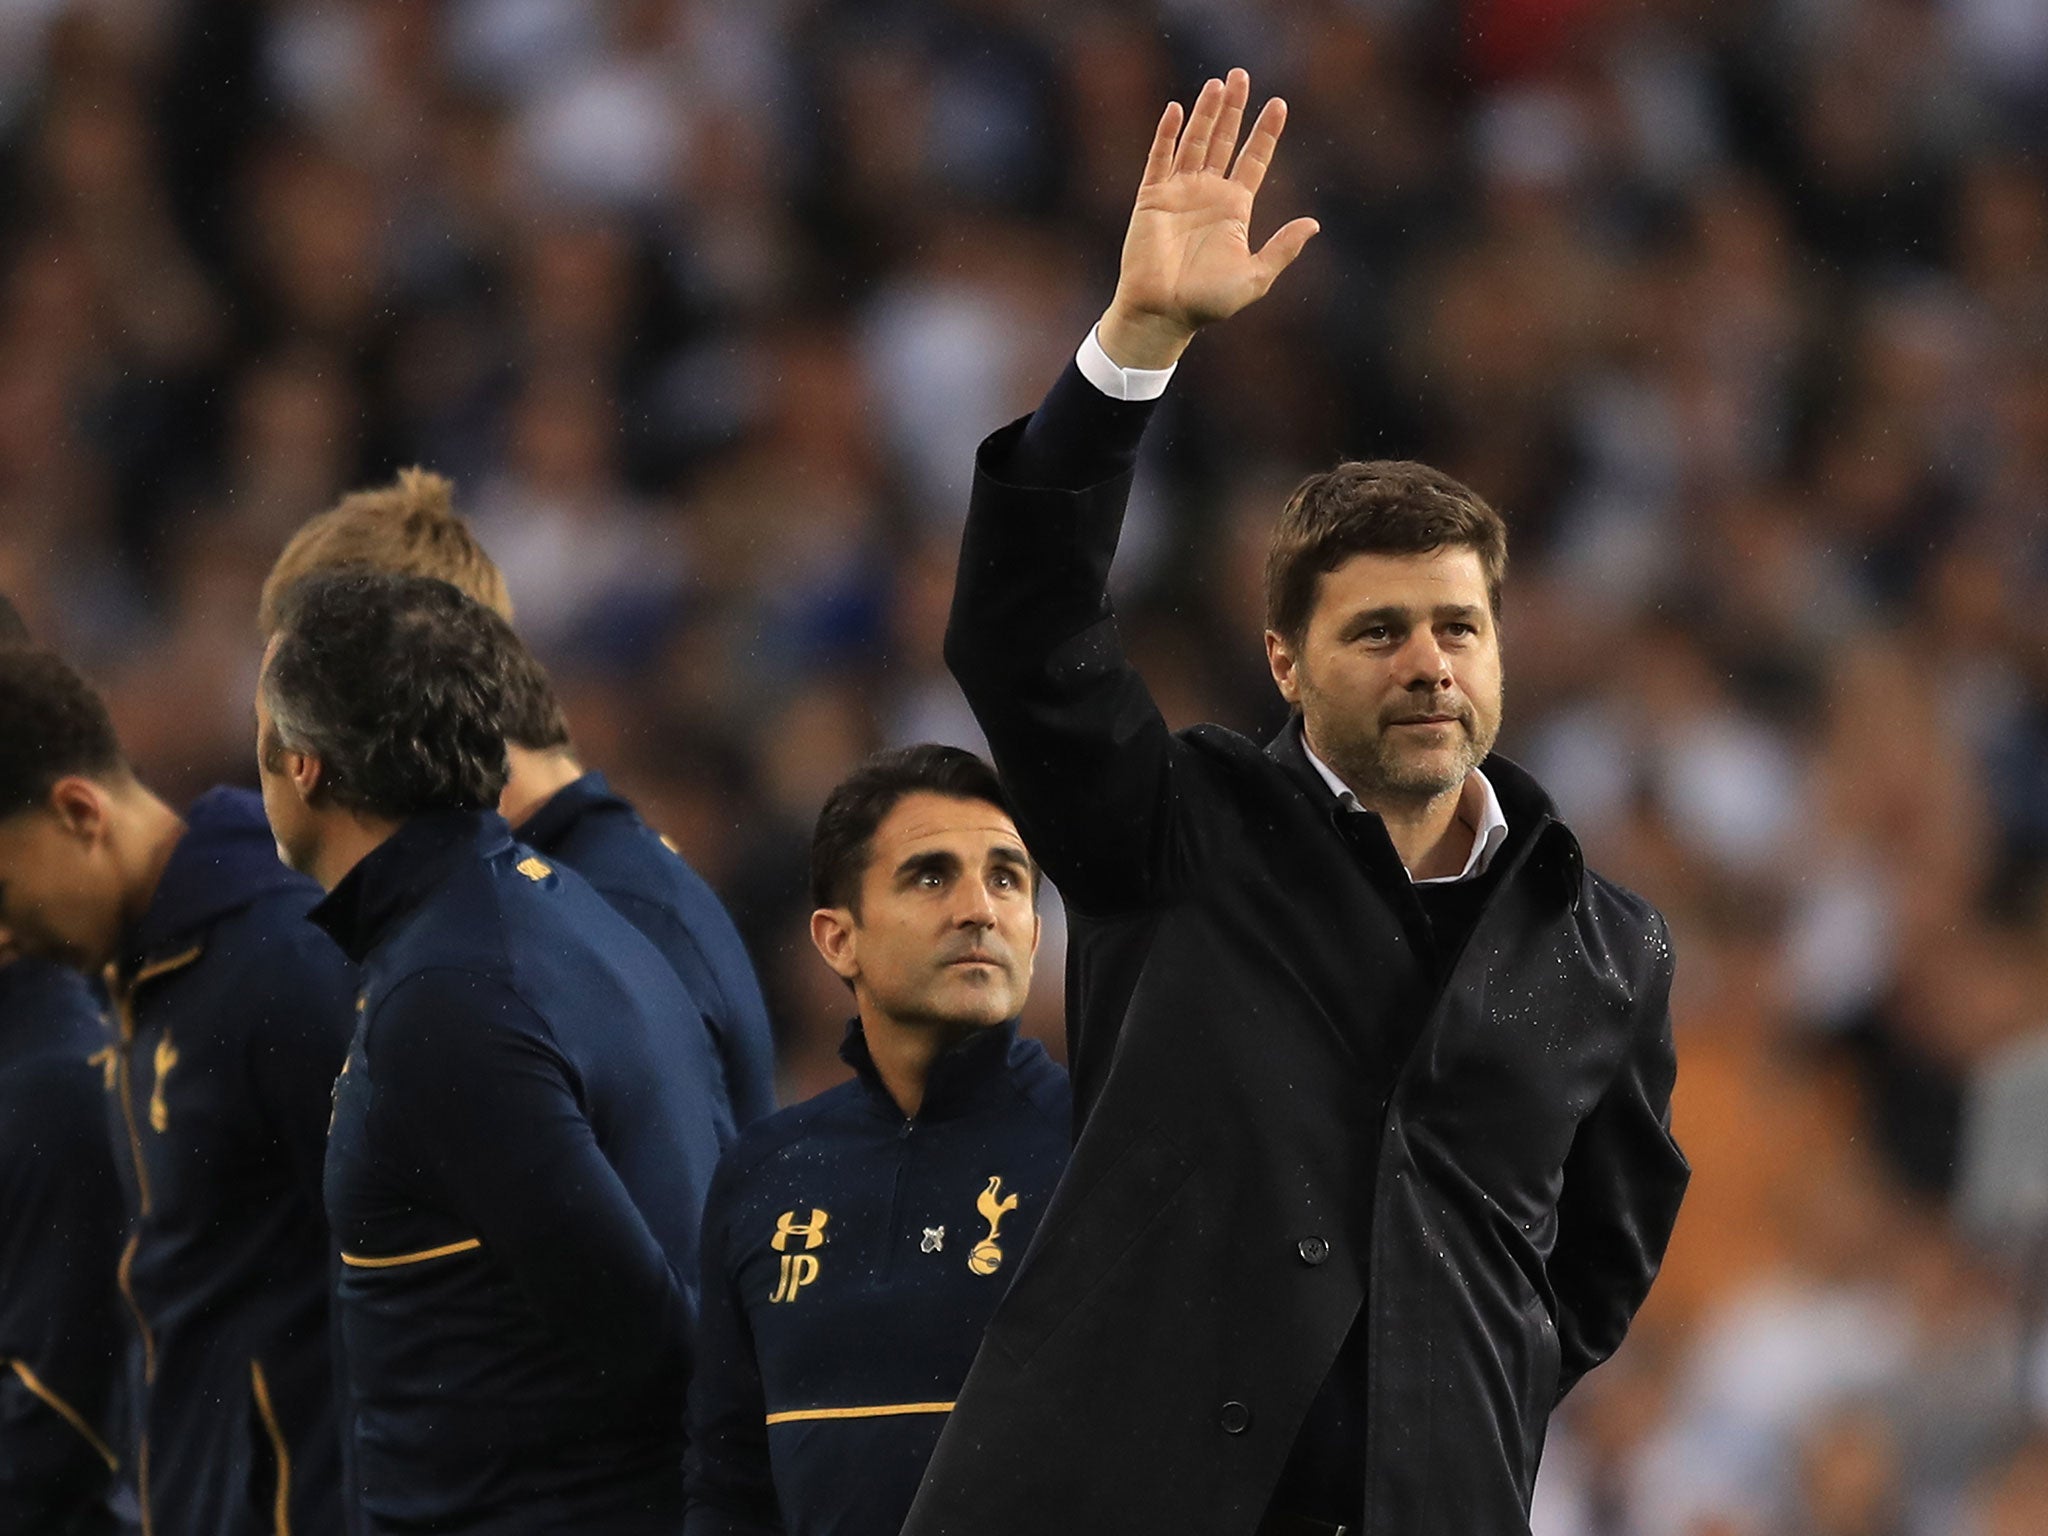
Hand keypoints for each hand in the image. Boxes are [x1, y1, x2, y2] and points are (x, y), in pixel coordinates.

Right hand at [1097, 69, 1319, 370]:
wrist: (1162, 314)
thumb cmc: (1208, 303)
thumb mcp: (1255, 278)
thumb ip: (1282, 249)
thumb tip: (1314, 223)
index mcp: (1235, 208)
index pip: (1254, 160)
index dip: (1266, 132)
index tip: (1279, 104)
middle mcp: (1209, 193)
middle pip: (1224, 140)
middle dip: (1234, 109)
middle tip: (1242, 76)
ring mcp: (1180, 193)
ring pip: (1195, 142)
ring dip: (1206, 113)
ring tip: (1218, 83)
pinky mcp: (1152, 198)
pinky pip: (1160, 159)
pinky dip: (1168, 134)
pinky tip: (1177, 109)